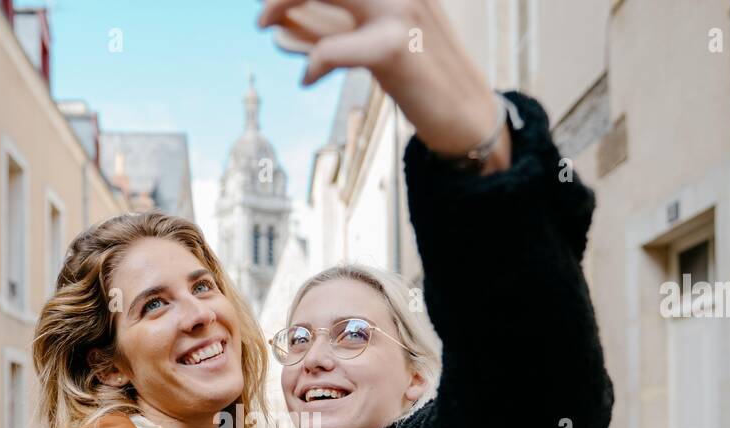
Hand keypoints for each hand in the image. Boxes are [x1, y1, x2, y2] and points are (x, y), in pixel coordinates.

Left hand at [257, 0, 509, 169]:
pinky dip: (313, 64)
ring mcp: (401, 9)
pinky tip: (308, 80)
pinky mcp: (394, 47)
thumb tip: (287, 20)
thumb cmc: (423, 74)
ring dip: (282, 0)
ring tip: (265, 25)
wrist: (468, 114)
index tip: (277, 2)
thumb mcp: (384, 33)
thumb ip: (347, 18)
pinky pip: (332, 48)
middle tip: (261, 13)